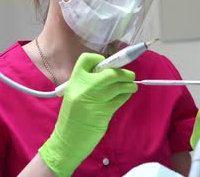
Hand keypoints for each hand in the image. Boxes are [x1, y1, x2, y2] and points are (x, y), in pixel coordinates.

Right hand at [39, 53, 137, 176]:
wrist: (67, 140)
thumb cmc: (71, 117)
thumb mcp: (73, 95)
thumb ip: (86, 83)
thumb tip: (108, 72)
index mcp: (74, 81)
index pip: (86, 59)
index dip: (99, 58)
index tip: (106, 64)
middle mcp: (84, 88)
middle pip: (110, 73)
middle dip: (123, 73)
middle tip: (130, 75)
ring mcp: (95, 100)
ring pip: (118, 86)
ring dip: (129, 84)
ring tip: (132, 85)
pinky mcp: (104, 112)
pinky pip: (120, 99)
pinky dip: (126, 95)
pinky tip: (126, 95)